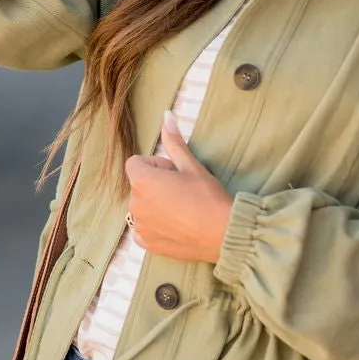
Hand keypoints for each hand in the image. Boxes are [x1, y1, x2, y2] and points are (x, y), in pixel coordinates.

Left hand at [125, 111, 233, 264]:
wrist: (223, 234)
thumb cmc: (208, 197)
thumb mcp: (191, 166)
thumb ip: (174, 142)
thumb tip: (166, 115)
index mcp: (142, 181)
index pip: (136, 163)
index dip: (156, 164)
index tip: (175, 172)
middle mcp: (135, 204)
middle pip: (139, 185)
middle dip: (156, 184)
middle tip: (183, 191)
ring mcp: (140, 226)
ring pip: (142, 207)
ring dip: (156, 205)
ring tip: (183, 209)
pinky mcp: (147, 244)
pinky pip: (143, 229)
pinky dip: (155, 226)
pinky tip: (176, 226)